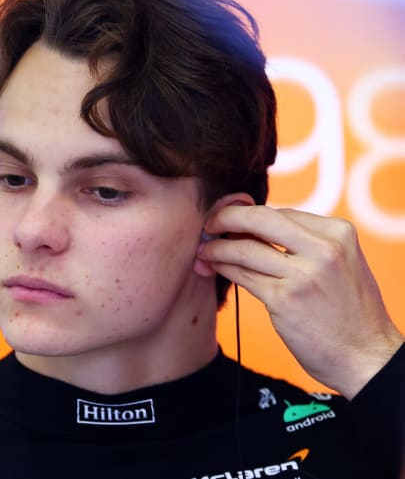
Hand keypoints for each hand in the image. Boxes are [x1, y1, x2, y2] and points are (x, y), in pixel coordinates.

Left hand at [198, 205, 403, 398]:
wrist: (366, 357)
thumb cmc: (349, 312)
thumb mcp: (341, 264)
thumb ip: (307, 243)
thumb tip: (255, 227)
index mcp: (339, 233)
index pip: (280, 213)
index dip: (249, 214)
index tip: (230, 218)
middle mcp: (324, 249)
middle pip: (260, 219)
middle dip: (226, 217)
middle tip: (209, 223)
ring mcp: (303, 275)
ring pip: (244, 249)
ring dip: (216, 248)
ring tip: (204, 250)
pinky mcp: (284, 300)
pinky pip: (242, 275)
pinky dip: (222, 268)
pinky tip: (214, 267)